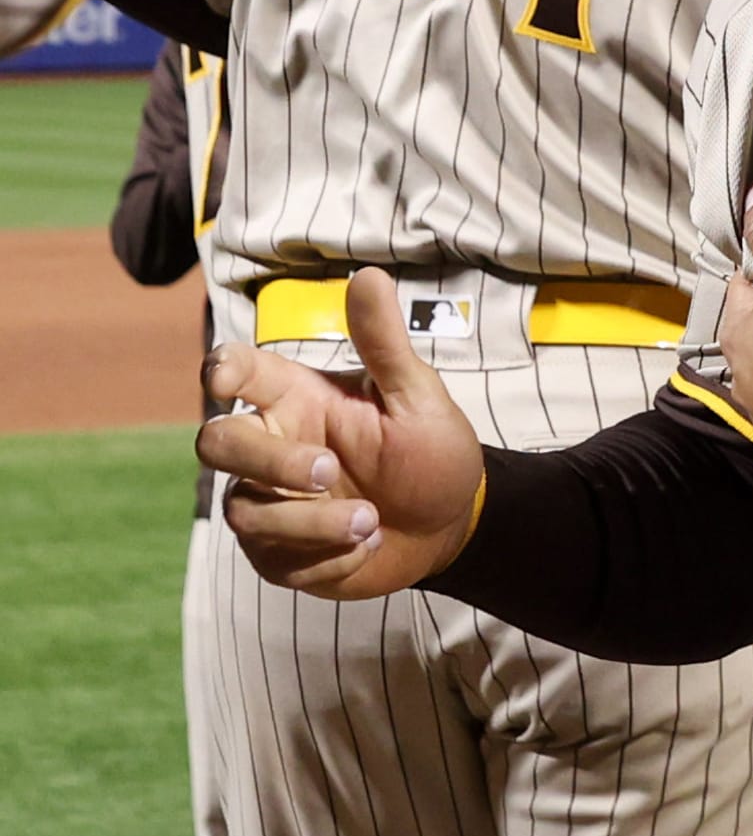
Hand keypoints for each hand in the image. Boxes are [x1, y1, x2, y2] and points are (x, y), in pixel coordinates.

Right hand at [196, 271, 484, 598]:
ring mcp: (271, 503)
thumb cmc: (432, 450)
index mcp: (299, 399)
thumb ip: (385, 343)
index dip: (220, 370)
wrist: (452, 523)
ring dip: (309, 522)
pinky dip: (326, 557)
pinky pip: (275, 560)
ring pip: (243, 511)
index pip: (239, 373)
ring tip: (372, 521)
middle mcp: (275, 447)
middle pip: (218, 444)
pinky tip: (369, 546)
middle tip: (328, 470)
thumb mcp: (417, 395)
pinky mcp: (279, 555)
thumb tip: (368, 275)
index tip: (224, 379)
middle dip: (266, 461)